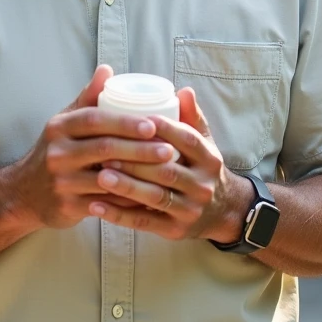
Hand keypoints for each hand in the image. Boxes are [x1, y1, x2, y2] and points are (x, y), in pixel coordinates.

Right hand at [11, 65, 176, 229]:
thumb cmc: (55, 151)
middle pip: (104, 148)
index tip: (153, 124)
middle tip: (168, 149)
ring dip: (138, 177)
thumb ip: (88, 98)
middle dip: (139, 149)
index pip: (95, 120)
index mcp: (60, 127)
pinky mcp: (67, 206)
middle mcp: (58, 152)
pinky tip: (149, 198)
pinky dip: (128, 201)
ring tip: (164, 174)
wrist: (24, 193)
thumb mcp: (65, 123)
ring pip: (107, 179)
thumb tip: (107, 69)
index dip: (125, 122)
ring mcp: (61, 181)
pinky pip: (104, 205)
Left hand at [90, 87, 253, 242]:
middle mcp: (202, 185)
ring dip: (126, 187)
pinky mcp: (175, 230)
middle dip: (135, 161)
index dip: (164, 129)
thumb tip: (183, 90)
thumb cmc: (203, 169)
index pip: (188, 140)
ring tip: (100, 175)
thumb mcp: (205, 143)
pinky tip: (97, 205)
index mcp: (209, 159)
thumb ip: (192, 118)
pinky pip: (144, 222)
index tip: (138, 119)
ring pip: (155, 197)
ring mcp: (189, 210)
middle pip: (167, 171)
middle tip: (105, 151)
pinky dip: (119, 215)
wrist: (224, 212)